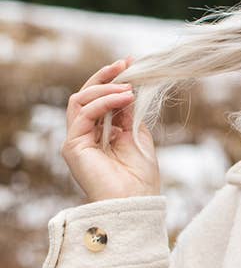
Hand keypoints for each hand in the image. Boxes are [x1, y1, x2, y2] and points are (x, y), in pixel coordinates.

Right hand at [61, 58, 160, 201]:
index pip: (100, 100)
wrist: (136, 202)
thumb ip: (129, 114)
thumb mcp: (138, 136)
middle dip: (105, 77)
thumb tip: (127, 88)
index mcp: (101, 134)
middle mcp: (85, 135)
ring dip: (105, 88)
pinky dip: (103, 102)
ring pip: (80, 100)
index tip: (130, 65)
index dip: (113, 81)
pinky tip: (123, 98)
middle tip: (125, 65)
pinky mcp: (73, 145)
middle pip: (86, 96)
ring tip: (129, 88)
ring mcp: (77, 140)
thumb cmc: (140, 178)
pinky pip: (83, 113)